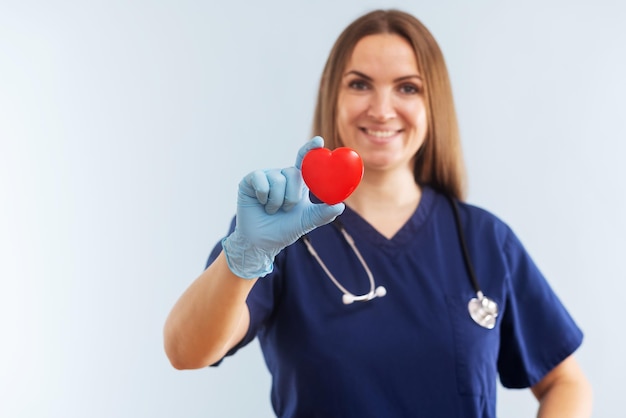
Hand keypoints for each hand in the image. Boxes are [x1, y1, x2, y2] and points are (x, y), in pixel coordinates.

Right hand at [222, 136, 344, 278]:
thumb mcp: (307, 221)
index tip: (319, 142)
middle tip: (286, 209)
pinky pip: (261, 180)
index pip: (305, 161)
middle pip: (293, 172)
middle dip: (292, 195)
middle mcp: (282, 175)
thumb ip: (323, 213)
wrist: (261, 242)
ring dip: (277, 200)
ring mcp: (266, 176)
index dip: (311, 150)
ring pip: (277, 178)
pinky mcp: (250, 180)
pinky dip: (264, 195)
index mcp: (297, 182)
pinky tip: (261, 203)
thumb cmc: (285, 230)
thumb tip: (340, 206)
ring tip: (272, 210)